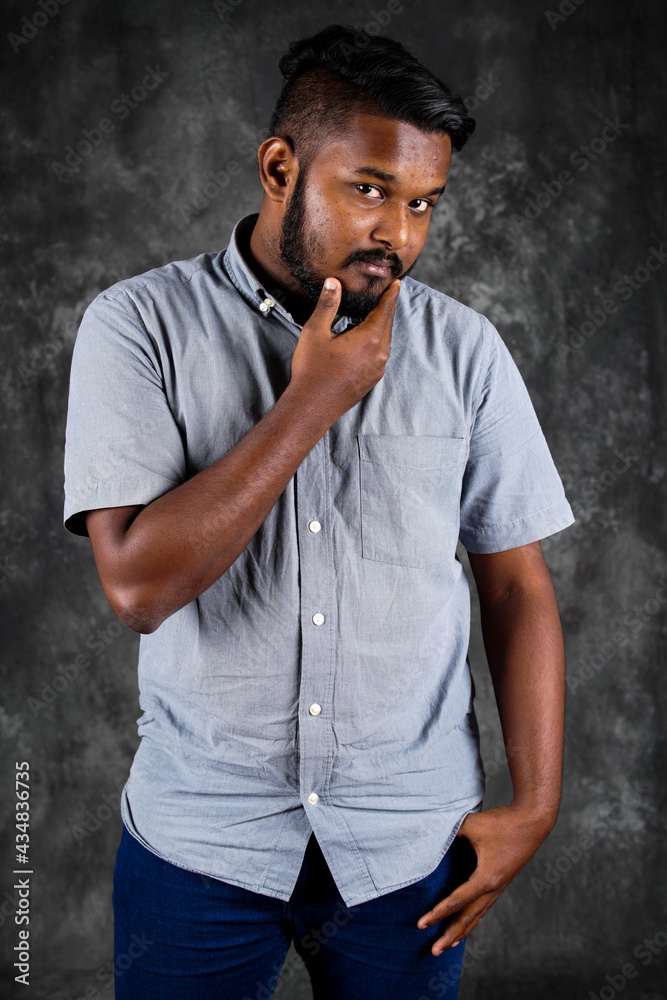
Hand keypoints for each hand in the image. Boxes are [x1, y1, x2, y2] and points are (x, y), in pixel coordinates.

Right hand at [288, 276, 400, 423]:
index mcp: (369, 339)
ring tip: (375, 314)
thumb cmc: (312, 370)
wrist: (312, 406)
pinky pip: (380, 354)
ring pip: (384, 341)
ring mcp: (377, 369)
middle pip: (387, 325)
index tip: (395, 284)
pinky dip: (376, 342)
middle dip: (386, 308)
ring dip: (381, 326)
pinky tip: (365, 339)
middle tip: (386, 294)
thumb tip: (333, 283)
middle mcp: (379, 354)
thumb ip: (327, 305)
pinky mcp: (372, 379)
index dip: (390, 295)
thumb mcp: (315, 332)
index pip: (385, 310)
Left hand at [416, 803, 555, 955]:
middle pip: (468, 918)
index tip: (421, 924)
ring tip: (448, 945)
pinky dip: (473, 918)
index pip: (456, 902)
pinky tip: (467, 923)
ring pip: (478, 915)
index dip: (437, 913)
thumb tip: (430, 835)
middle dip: (449, 935)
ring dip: (462, 931)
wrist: (532, 821)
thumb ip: (450, 831)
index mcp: (486, 879)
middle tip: (433, 951)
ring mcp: (499, 887)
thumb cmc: (503, 822)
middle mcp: (493, 888)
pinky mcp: (501, 882)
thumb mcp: (472, 824)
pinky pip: (484, 906)